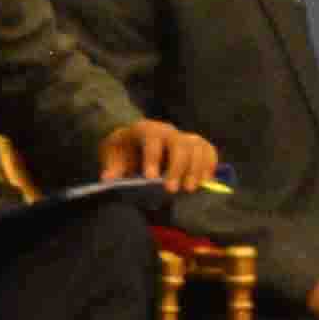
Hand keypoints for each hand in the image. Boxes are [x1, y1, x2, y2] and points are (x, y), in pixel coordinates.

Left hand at [102, 118, 223, 194]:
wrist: (134, 143)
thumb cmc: (123, 150)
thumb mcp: (112, 155)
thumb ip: (112, 166)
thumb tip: (108, 178)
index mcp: (145, 129)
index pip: (152, 139)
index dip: (152, 157)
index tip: (150, 178)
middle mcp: (168, 131)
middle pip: (179, 144)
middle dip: (177, 167)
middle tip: (172, 190)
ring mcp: (184, 137)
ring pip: (197, 147)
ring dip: (196, 169)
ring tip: (190, 189)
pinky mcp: (196, 146)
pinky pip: (209, 150)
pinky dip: (210, 164)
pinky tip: (205, 181)